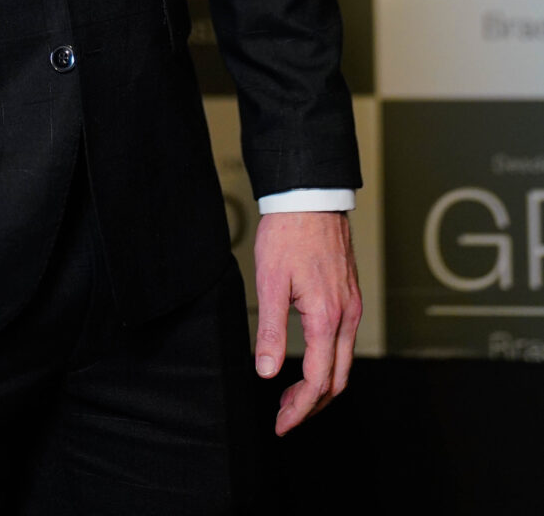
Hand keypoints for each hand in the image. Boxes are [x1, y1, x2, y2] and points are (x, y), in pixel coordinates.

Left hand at [253, 212, 360, 436]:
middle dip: (312, 405)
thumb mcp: (271, 282)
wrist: (310, 196)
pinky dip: (329, 362)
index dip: (299, 409)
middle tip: (285, 416)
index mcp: (327, 318)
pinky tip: (309, 359)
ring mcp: (352, 305)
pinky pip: (345, 342)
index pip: (319, 382)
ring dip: (322, 386)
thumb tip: (268, 373)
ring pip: (344, 362)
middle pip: (338, 380)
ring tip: (293, 394)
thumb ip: (272, 332)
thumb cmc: (288, 232)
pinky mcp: (350, 295)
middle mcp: (347, 316)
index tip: (281, 424)